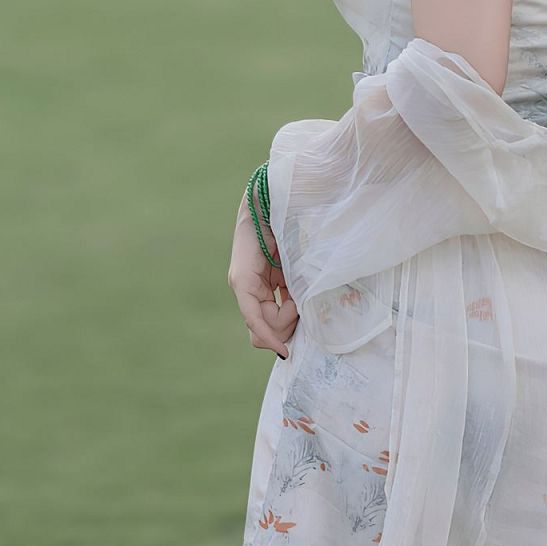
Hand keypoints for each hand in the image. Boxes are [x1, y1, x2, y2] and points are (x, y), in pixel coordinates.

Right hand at [230, 197, 298, 355]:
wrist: (269, 194)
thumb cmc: (272, 214)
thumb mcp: (283, 245)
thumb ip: (290, 278)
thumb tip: (299, 307)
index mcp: (243, 279)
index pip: (254, 319)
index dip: (270, 337)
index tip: (287, 351)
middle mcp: (246, 287)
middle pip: (263, 327)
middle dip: (284, 325)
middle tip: (302, 304)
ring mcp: (257, 286)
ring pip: (271, 322)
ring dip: (290, 318)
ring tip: (303, 297)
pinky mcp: (268, 282)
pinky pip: (279, 308)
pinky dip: (293, 309)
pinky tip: (301, 296)